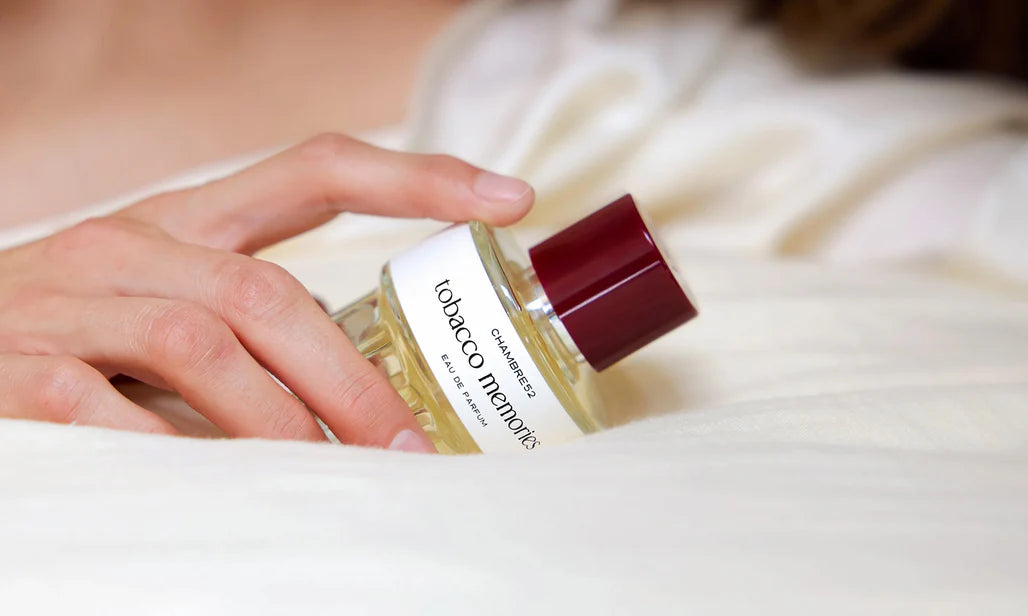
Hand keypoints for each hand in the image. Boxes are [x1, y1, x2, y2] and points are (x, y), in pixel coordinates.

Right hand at [0, 134, 533, 450]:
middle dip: (351, 380)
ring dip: (282, 419)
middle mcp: (133, 242)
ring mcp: (70, 298)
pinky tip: (217, 486)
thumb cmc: (79, 335)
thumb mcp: (169, 309)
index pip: (316, 169)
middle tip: (409, 450)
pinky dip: (173, 451)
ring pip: (204, 342)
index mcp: (188, 222)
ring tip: (333, 478)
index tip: (509, 199)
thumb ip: (258, 339)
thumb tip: (373, 410)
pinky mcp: (18, 364)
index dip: (417, 179)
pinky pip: (107, 408)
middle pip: (270, 291)